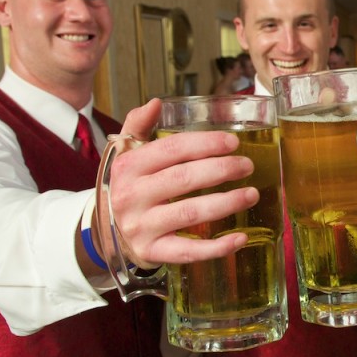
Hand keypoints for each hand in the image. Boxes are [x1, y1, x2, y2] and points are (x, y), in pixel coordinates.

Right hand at [107, 99, 258, 266]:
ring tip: (251, 194)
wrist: (105, 231)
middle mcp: (132, 196)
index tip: (233, 142)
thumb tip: (155, 103)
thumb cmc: (126, 187)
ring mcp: (142, 227)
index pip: (172, 149)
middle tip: (247, 166)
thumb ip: (138, 126)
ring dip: (226, 203)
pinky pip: (188, 251)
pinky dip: (217, 247)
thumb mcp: (125, 154)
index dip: (205, 144)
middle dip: (221, 170)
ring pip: (190, 213)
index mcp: (129, 167)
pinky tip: (241, 238)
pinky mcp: (152, 252)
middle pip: (184, 179)